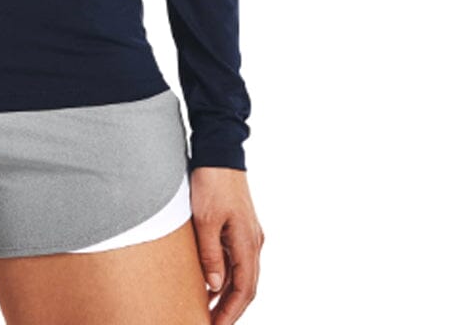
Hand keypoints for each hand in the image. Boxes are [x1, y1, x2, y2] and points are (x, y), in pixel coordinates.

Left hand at [190, 167, 263, 324]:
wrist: (219, 150)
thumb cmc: (212, 182)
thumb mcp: (205, 220)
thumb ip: (210, 255)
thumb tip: (215, 286)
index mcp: (248, 243)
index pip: (244, 291)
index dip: (231, 313)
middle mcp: (253, 241)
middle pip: (245, 285)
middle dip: (229, 308)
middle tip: (209, 323)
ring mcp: (248, 233)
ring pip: (240, 272)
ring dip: (226, 292)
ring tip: (206, 308)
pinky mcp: (239, 225)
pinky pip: (235, 258)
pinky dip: (224, 274)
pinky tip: (208, 281)